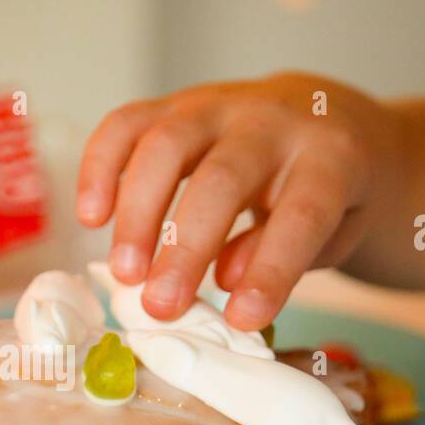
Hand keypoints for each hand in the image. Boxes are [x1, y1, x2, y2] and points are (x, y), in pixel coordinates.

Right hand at [76, 74, 403, 328]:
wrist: (326, 117)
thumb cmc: (326, 190)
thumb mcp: (332, 230)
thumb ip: (286, 252)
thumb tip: (226, 278)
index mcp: (331, 157)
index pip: (302, 213)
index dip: (271, 270)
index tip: (242, 320)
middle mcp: (272, 122)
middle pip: (223, 178)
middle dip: (186, 247)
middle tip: (159, 307)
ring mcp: (217, 105)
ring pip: (165, 145)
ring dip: (137, 213)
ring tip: (123, 275)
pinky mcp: (174, 104)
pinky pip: (126, 124)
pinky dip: (101, 168)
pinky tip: (92, 217)